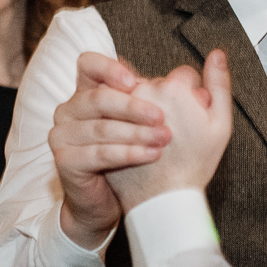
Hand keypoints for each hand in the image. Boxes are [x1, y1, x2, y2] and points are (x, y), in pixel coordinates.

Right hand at [49, 52, 170, 247]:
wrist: (109, 202)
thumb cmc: (134, 157)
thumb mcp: (150, 122)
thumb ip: (170, 93)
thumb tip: (204, 68)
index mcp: (87, 92)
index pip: (88, 64)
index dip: (109, 68)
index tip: (136, 80)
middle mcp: (69, 109)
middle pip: (98, 98)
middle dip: (133, 106)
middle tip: (162, 117)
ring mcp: (62, 135)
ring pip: (101, 127)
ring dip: (136, 132)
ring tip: (164, 138)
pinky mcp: (65, 160)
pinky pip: (99, 153)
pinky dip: (128, 153)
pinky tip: (151, 154)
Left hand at [104, 50, 232, 212]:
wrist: (163, 199)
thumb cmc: (195, 164)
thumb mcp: (220, 125)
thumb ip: (220, 84)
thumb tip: (217, 53)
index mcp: (173, 88)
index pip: (184, 76)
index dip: (192, 98)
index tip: (192, 119)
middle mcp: (143, 91)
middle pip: (157, 83)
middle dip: (166, 102)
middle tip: (174, 131)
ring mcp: (122, 106)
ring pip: (136, 97)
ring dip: (143, 111)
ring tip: (157, 139)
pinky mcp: (107, 123)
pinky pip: (118, 113)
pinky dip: (126, 123)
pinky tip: (139, 142)